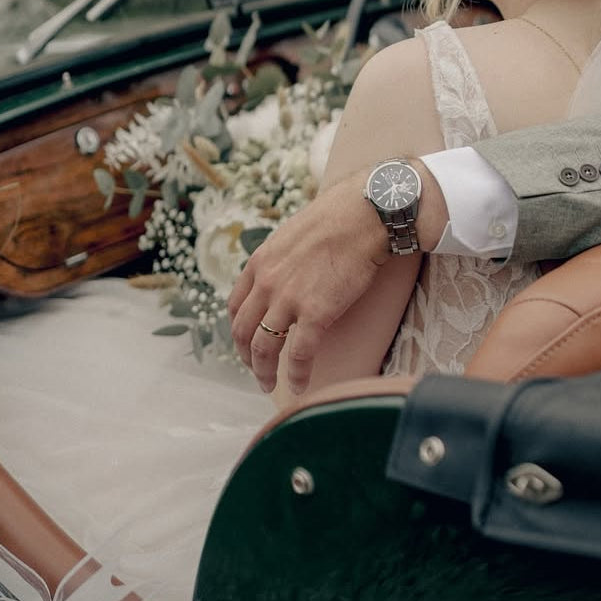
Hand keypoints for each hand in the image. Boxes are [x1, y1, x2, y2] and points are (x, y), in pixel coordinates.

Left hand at [227, 172, 388, 393]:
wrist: (364, 215)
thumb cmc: (339, 218)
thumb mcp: (295, 234)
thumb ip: (283, 258)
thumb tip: (290, 272)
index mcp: (261, 262)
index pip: (236, 305)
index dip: (239, 329)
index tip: (246, 341)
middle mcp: (267, 283)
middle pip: (244, 330)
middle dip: (246, 356)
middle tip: (256, 370)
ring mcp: (289, 299)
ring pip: (265, 348)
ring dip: (264, 372)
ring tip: (270, 385)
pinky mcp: (316, 313)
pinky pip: (299, 354)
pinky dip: (296, 374)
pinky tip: (300, 385)